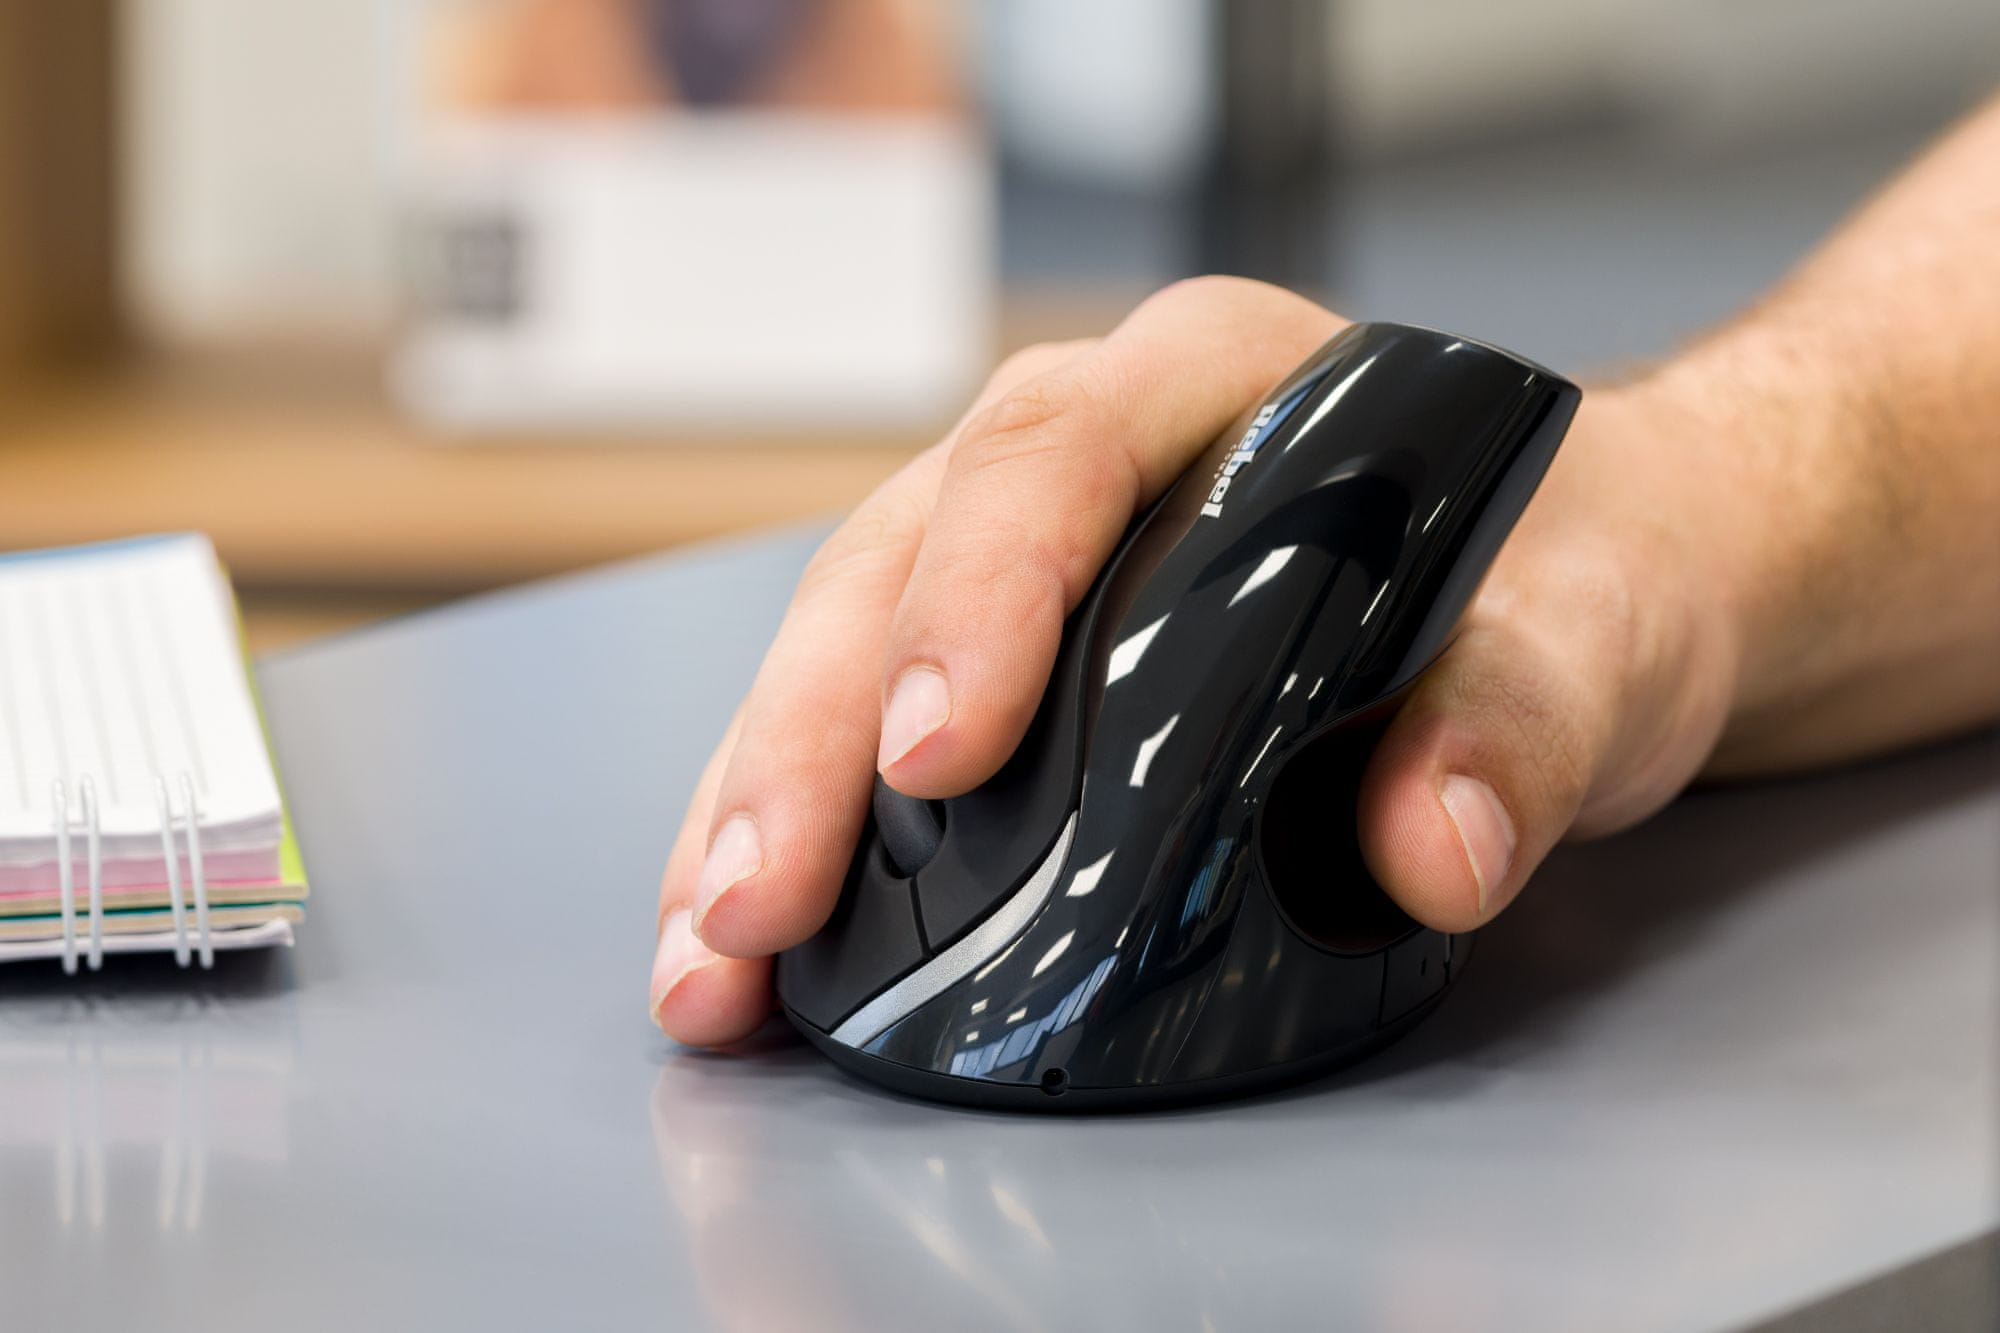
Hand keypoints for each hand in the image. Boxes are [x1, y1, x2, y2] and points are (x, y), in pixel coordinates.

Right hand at [651, 276, 1748, 1044]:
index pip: (1052, 458)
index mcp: (1221, 385)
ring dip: (762, 801)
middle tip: (757, 903)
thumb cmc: (1585, 569)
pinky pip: (872, 722)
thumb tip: (1430, 849)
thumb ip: (1529, 720)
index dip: (971, 600)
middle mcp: (1100, 453)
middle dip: (806, 741)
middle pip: (897, 559)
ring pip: (845, 644)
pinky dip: (808, 830)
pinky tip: (749, 938)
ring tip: (707, 954)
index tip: (934, 755)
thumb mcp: (1603, 629)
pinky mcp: (1020, 660)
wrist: (1605, 587)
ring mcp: (1039, 558)